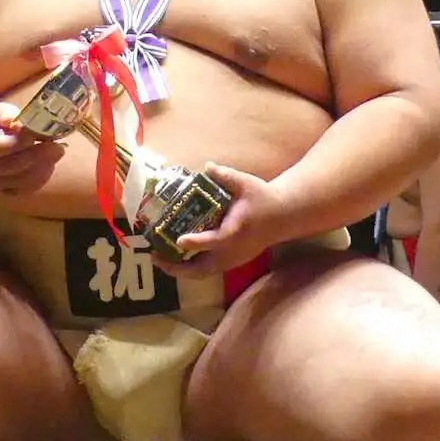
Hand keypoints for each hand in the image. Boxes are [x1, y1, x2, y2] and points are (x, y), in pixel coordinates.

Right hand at [0, 102, 67, 196]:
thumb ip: (5, 114)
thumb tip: (14, 120)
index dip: (19, 142)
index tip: (36, 133)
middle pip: (11, 166)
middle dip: (37, 156)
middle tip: (58, 146)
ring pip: (20, 181)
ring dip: (42, 167)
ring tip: (57, 152)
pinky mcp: (4, 192)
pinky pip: (25, 190)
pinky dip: (40, 178)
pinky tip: (50, 164)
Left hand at [151, 162, 287, 279]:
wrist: (283, 216)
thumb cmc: (263, 198)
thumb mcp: (246, 183)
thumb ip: (225, 176)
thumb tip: (206, 166)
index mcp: (236, 231)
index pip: (216, 240)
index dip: (197, 242)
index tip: (180, 240)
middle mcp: (233, 251)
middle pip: (203, 269)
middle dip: (177, 267)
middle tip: (155, 256)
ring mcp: (232, 260)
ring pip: (203, 273)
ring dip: (180, 270)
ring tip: (159, 259)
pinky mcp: (232, 263)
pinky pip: (207, 271)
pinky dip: (190, 268)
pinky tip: (175, 258)